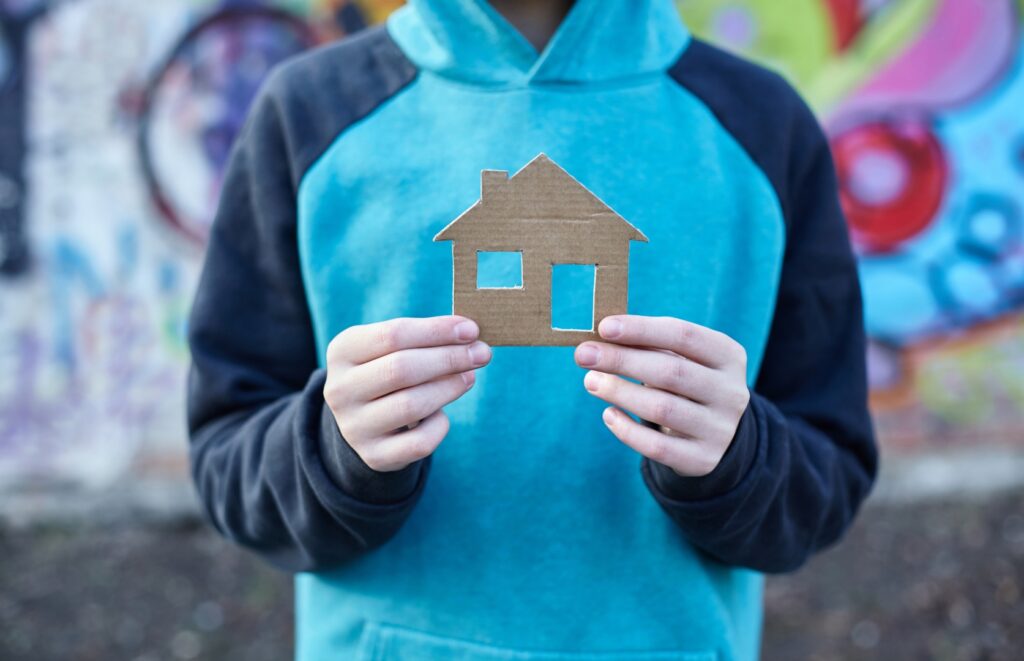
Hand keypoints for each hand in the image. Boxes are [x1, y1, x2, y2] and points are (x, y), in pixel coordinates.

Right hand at [324, 316, 490, 471]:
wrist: (364, 422)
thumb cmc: (389, 372)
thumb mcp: (393, 348)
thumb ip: (425, 338)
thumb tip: (470, 334)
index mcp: (342, 351)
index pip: (393, 335)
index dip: (437, 331)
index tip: (471, 330)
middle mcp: (340, 389)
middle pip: (402, 369)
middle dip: (449, 358)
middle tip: (482, 353)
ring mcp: (354, 426)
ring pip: (412, 405)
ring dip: (449, 388)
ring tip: (470, 377)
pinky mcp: (374, 456)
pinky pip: (419, 442)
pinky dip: (439, 425)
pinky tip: (443, 413)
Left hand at [574, 315, 749, 476]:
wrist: (713, 431)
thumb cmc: (684, 382)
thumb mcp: (679, 357)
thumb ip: (647, 344)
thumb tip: (601, 337)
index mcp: (728, 355)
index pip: (684, 335)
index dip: (642, 329)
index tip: (604, 327)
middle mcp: (731, 392)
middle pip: (671, 372)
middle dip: (622, 360)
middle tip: (583, 355)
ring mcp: (720, 429)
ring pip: (662, 409)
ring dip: (619, 392)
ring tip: (590, 381)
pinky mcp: (702, 459)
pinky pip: (657, 447)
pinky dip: (627, 430)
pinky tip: (608, 415)